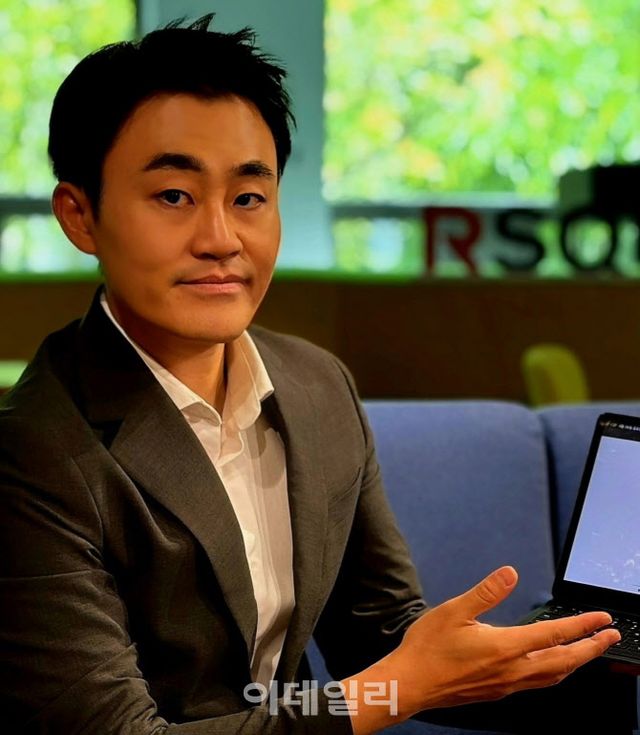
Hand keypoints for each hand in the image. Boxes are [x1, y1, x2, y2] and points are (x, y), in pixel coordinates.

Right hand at [344, 566, 619, 734]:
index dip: (582, 625)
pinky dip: (555, 674)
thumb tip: (510, 573)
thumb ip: (486, 592)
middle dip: (591, 648)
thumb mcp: (454, 610)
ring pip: (553, 677)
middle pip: (564, 661)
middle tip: (610, 637)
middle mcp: (512, 669)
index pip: (554, 634)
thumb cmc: (429, 648)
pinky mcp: (497, 692)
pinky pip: (537, 684)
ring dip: (576, 663)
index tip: (602, 619)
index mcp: (505, 647)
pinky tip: (549, 668)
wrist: (411, 684)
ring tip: (587, 653)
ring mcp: (506, 684)